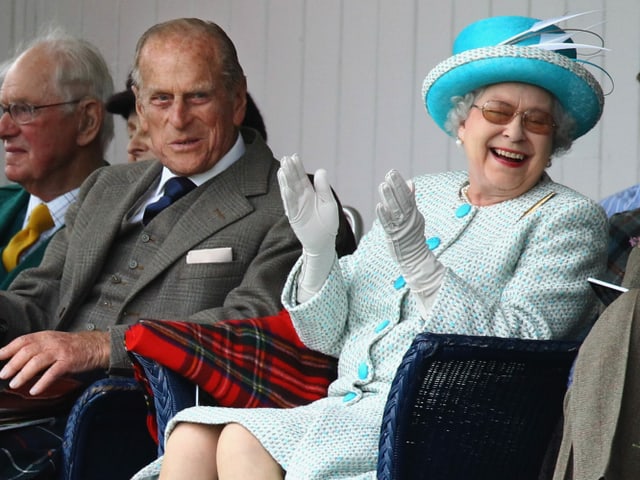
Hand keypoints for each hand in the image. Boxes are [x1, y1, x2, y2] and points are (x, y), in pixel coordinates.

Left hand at [0, 331, 109, 394]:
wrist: (97, 346)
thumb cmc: (75, 346)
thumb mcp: (54, 342)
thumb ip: (38, 348)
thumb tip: (18, 360)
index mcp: (46, 336)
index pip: (23, 340)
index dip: (8, 349)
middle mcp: (51, 342)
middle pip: (27, 351)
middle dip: (13, 364)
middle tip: (3, 374)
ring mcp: (60, 352)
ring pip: (37, 362)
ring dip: (23, 374)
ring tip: (14, 384)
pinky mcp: (69, 362)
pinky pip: (52, 373)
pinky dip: (42, 382)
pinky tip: (35, 390)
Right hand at [277, 154, 337, 255]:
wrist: (323, 241)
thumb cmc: (328, 223)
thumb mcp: (329, 203)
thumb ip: (324, 188)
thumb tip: (321, 170)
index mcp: (310, 193)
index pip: (302, 177)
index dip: (298, 167)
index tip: (294, 156)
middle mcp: (301, 198)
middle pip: (294, 182)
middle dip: (289, 170)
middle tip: (285, 159)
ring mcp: (296, 207)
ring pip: (289, 191)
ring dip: (285, 181)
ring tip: (282, 169)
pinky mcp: (294, 217)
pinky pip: (290, 205)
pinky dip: (287, 196)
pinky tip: (285, 186)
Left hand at [376, 170, 443, 297]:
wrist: (415, 255)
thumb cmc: (413, 235)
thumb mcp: (415, 214)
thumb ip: (411, 199)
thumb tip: (410, 182)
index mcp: (413, 212)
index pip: (406, 195)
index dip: (400, 183)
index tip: (393, 172)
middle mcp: (408, 218)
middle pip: (401, 200)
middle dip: (395, 186)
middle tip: (389, 174)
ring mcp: (400, 226)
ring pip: (395, 210)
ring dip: (389, 197)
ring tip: (383, 185)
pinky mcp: (393, 235)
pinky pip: (388, 224)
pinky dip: (384, 215)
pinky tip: (379, 205)